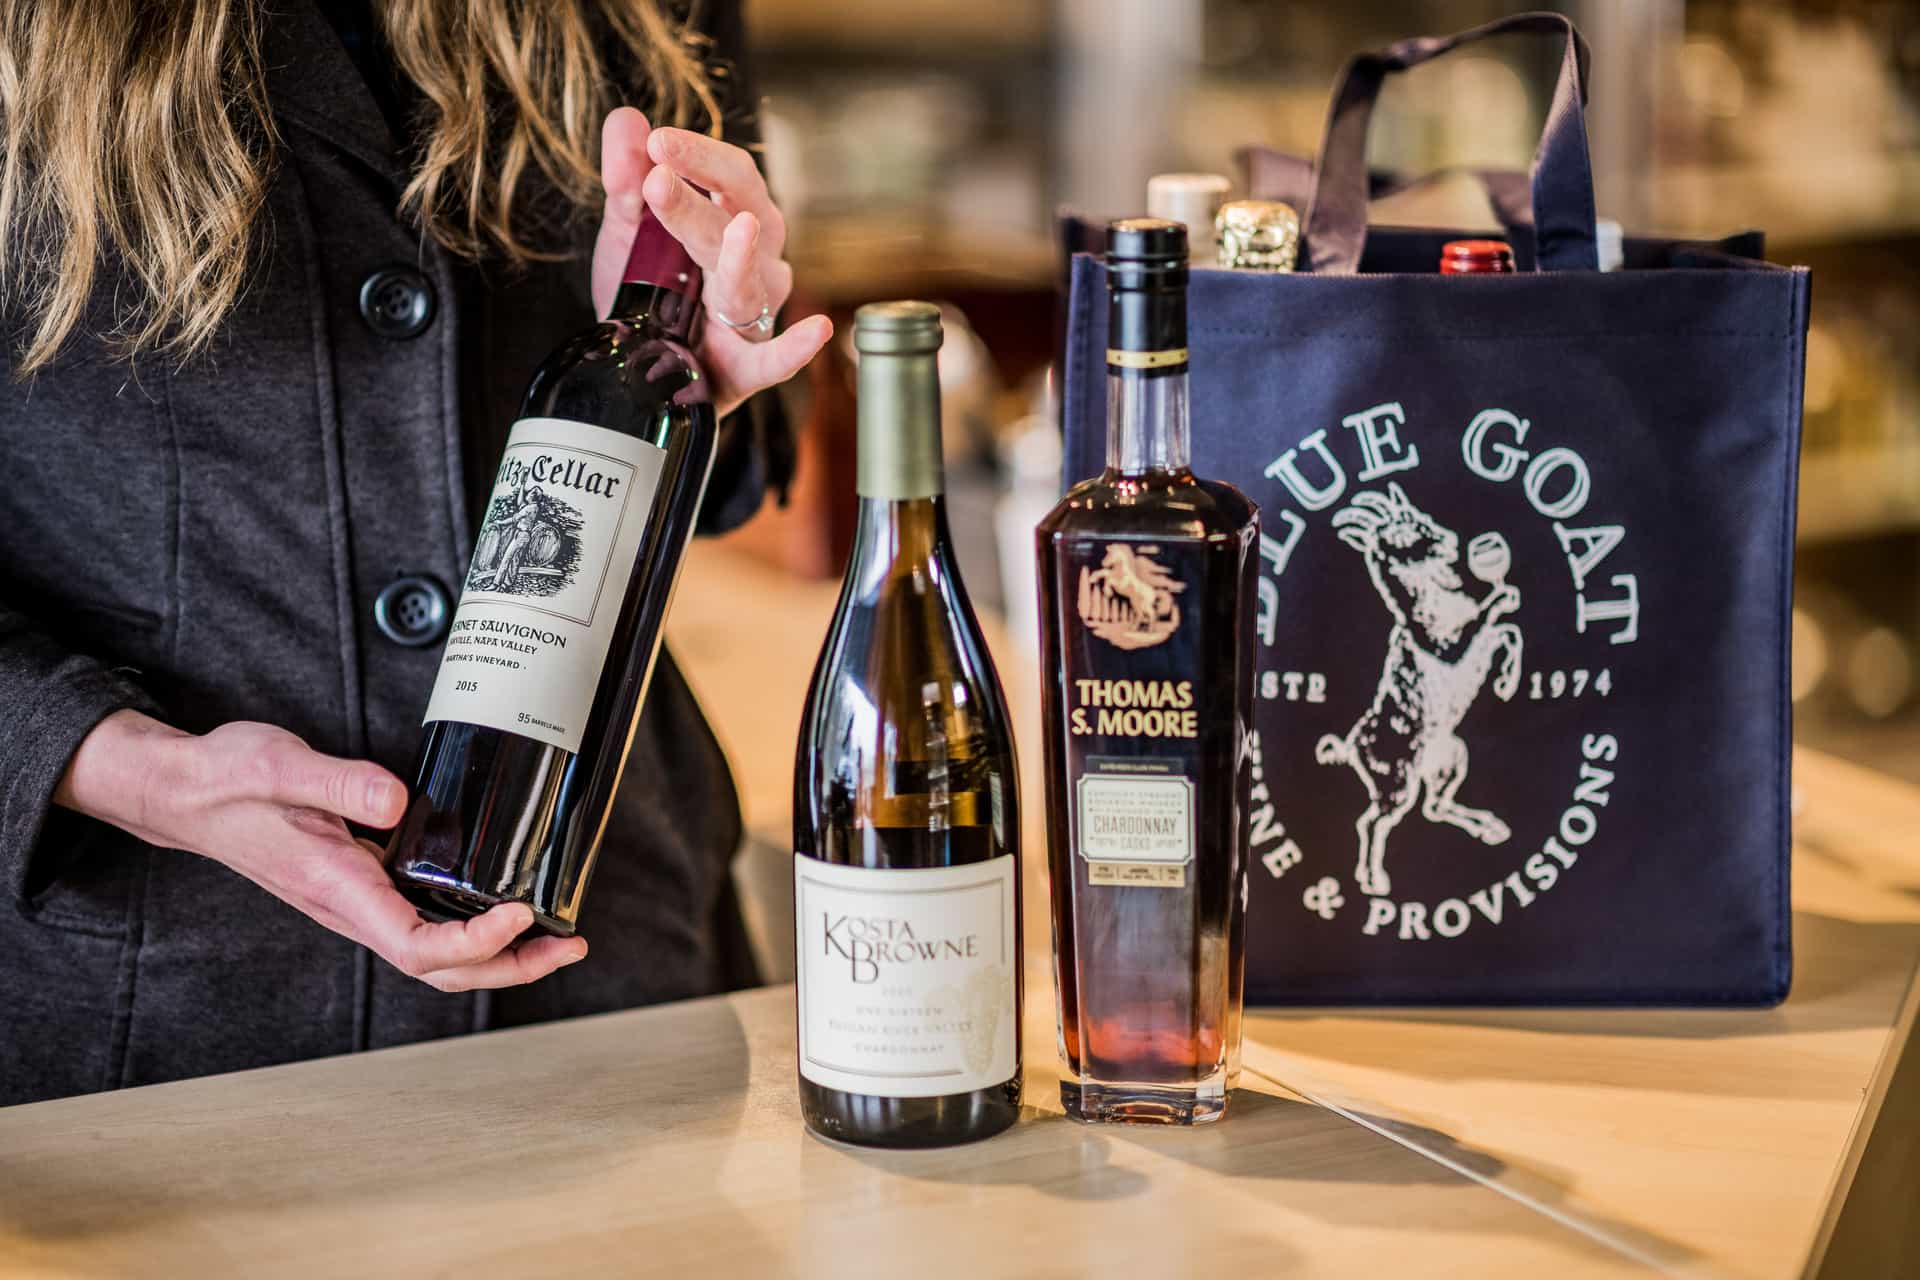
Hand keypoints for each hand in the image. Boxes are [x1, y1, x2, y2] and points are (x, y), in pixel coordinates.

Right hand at [54, 711, 586, 991]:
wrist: (187, 793)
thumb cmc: (228, 781)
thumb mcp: (277, 765)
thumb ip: (339, 782)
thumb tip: (400, 799)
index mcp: (336, 888)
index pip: (414, 944)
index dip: (472, 942)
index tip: (516, 911)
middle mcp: (352, 907)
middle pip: (439, 968)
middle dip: (508, 965)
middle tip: (568, 944)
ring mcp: (359, 902)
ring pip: (436, 955)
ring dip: (499, 955)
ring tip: (556, 938)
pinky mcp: (363, 885)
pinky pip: (425, 925)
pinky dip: (473, 929)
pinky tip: (505, 909)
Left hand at [591, 107, 831, 418]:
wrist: (645, 366)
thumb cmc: (652, 293)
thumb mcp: (629, 232)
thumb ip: (626, 180)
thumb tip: (627, 120)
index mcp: (735, 219)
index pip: (731, 176)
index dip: (699, 155)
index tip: (658, 142)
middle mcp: (757, 260)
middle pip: (742, 218)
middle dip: (697, 202)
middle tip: (657, 180)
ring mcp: (756, 311)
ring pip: (750, 282)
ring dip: (742, 258)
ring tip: (741, 231)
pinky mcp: (747, 366)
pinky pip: (776, 359)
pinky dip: (796, 348)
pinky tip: (815, 330)